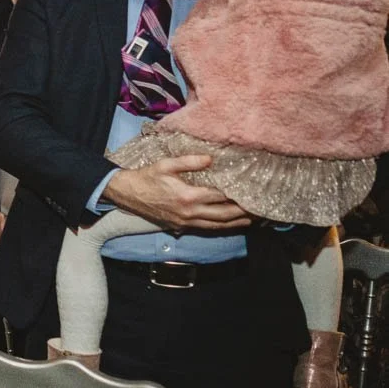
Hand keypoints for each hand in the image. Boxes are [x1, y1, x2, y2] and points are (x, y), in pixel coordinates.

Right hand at [104, 155, 252, 230]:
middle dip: (244, 212)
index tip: (253, 192)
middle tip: (261, 208)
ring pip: (217, 225)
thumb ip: (189, 162)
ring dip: (236, 223)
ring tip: (253, 219)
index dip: (238, 196)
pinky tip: (231, 224)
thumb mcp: (166, 165)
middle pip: (224, 215)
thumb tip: (211, 159)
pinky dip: (222, 227)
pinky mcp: (181, 226)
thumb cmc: (147, 177)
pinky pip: (206, 228)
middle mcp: (189, 212)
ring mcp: (185, 222)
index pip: (220, 197)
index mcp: (188, 196)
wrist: (127, 193)